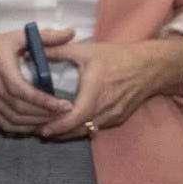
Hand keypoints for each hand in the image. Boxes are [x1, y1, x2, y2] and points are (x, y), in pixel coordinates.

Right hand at [0, 28, 69, 136]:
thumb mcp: (14, 37)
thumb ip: (44, 36)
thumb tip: (71, 33)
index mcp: (3, 71)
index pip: (24, 92)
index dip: (45, 102)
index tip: (65, 105)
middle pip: (22, 110)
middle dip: (46, 115)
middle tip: (66, 115)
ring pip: (15, 120)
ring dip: (36, 124)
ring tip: (54, 121)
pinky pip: (6, 125)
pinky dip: (22, 129)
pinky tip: (35, 126)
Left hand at [39, 35, 182, 140]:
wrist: (151, 66)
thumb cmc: (117, 57)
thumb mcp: (86, 50)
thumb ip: (57, 52)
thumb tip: (31, 52)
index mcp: (96, 92)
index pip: (75, 118)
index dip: (57, 126)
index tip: (40, 128)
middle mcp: (106, 108)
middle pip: (78, 129)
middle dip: (58, 133)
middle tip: (38, 131)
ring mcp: (114, 116)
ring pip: (87, 131)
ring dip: (69, 133)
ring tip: (50, 130)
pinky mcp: (118, 118)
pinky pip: (96, 128)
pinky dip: (81, 128)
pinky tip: (69, 125)